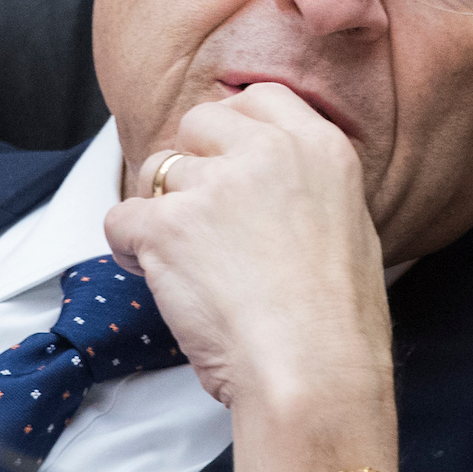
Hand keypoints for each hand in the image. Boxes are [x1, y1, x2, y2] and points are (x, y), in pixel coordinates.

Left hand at [103, 85, 397, 471]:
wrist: (315, 372)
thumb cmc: (339, 323)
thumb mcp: (351, 227)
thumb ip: (306, 186)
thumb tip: (266, 188)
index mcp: (321, 147)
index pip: (260, 99)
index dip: (235, 133)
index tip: (231, 168)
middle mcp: (266, 152)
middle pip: (199, 122)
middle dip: (192, 165)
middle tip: (206, 220)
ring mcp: (213, 185)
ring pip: (156, 172)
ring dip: (162, 212)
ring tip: (191, 265)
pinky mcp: (167, 225)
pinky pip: (121, 219)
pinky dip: (132, 250)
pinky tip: (165, 281)